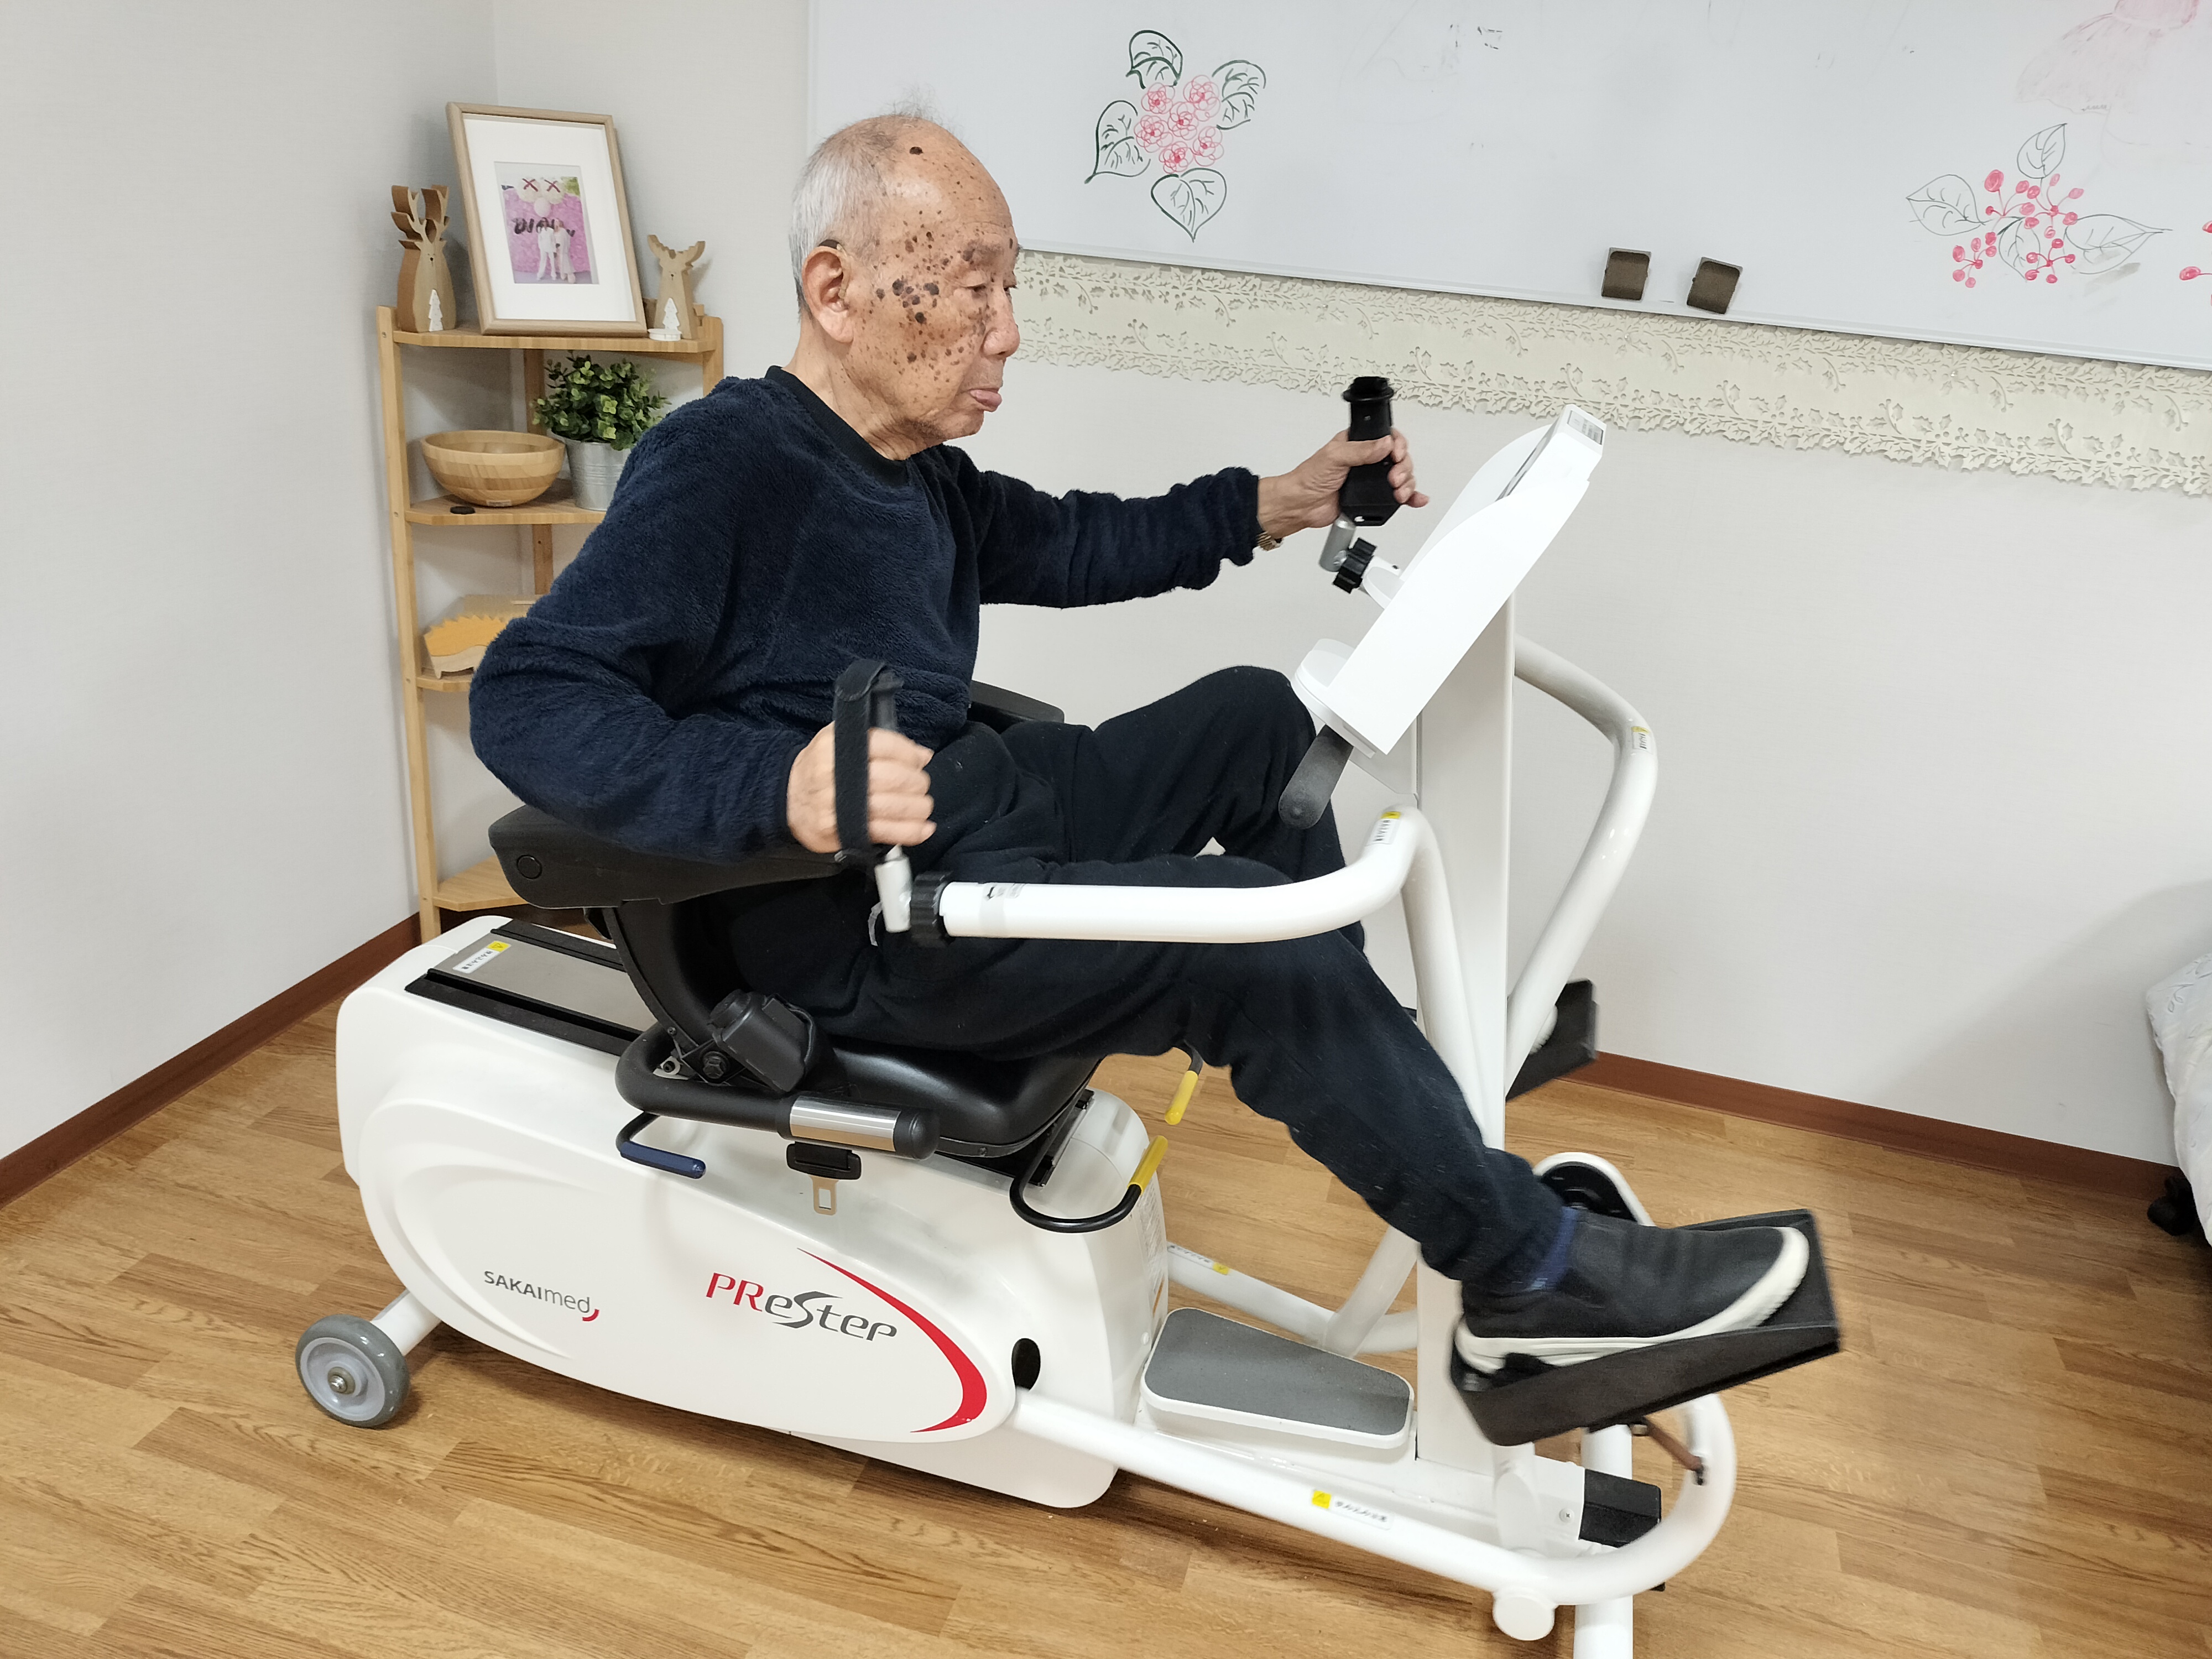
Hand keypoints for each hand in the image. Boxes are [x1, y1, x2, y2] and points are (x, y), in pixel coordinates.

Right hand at [786, 724, 935, 852]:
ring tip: (923, 806)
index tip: (917, 761)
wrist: (788, 799)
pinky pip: (884, 832)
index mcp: (835, 745)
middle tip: (920, 785)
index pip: (884, 745)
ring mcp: (835, 804)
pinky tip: (923, 828)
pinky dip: (910, 831)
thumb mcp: (840, 743)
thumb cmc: (821, 770)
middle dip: (916, 782)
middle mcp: (834, 773)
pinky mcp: (840, 831)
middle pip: (891, 777)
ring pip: (891, 806)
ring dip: (917, 807)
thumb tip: (922, 754)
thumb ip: (881, 744)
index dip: (909, 754)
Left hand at [1255, 428, 1428, 540]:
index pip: (1387, 437)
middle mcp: (1367, 459)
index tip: (1396, 454)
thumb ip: (1361, 449)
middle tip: (1394, 478)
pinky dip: (1410, 497)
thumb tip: (1384, 443)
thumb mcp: (1335, 456)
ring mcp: (1371, 479)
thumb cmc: (1309, 479)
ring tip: (1398, 492)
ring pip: (1401, 476)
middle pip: (1399, 458)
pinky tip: (1416, 499)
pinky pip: (1396, 495)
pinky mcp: (1372, 497)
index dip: (1397, 444)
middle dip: (1403, 467)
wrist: (1301, 505)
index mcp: (1357, 443)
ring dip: (1407, 483)